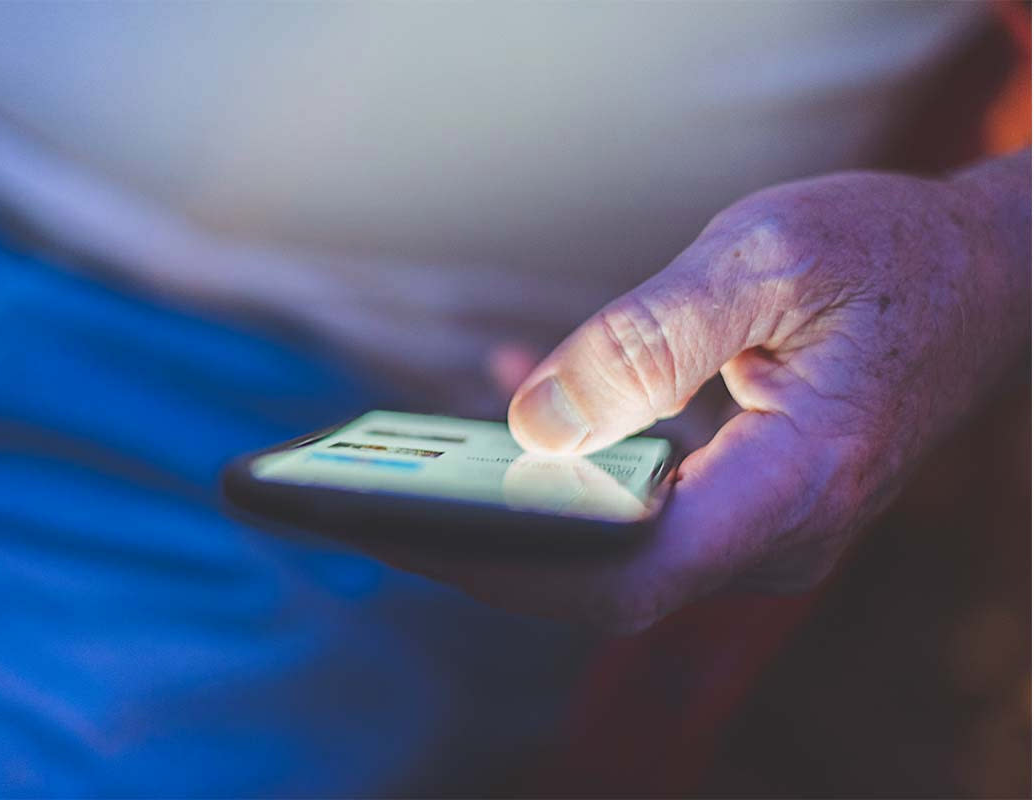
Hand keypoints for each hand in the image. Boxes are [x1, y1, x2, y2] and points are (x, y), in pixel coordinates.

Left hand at [391, 152, 1030, 631]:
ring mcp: (756, 526)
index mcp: (795, 481)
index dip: (506, 567)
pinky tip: (504, 392)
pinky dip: (559, 465)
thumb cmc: (884, 253)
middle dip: (478, 547)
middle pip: (603, 577)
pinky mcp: (738, 501)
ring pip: (610, 543)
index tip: (398, 530)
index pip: (629, 575)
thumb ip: (649, 342)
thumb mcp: (769, 258)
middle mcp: (775, 531)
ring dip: (508, 508)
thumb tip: (534, 422)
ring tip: (403, 462)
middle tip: (359, 502)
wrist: (975, 277)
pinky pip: (632, 502)